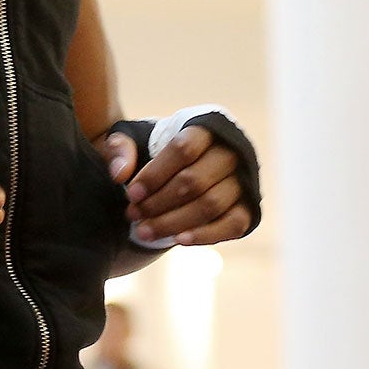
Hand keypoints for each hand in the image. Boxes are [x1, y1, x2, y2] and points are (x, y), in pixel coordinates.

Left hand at [100, 127, 251, 246]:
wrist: (185, 165)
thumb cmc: (156, 149)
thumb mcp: (134, 140)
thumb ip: (120, 148)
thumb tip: (120, 174)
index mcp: (205, 128)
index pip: (183, 149)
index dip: (155, 174)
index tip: (132, 194)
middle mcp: (230, 152)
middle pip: (195, 181)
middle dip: (159, 203)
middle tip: (134, 215)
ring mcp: (243, 181)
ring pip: (211, 205)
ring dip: (174, 223)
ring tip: (144, 231)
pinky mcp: (248, 207)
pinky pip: (233, 224)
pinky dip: (205, 235)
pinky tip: (177, 241)